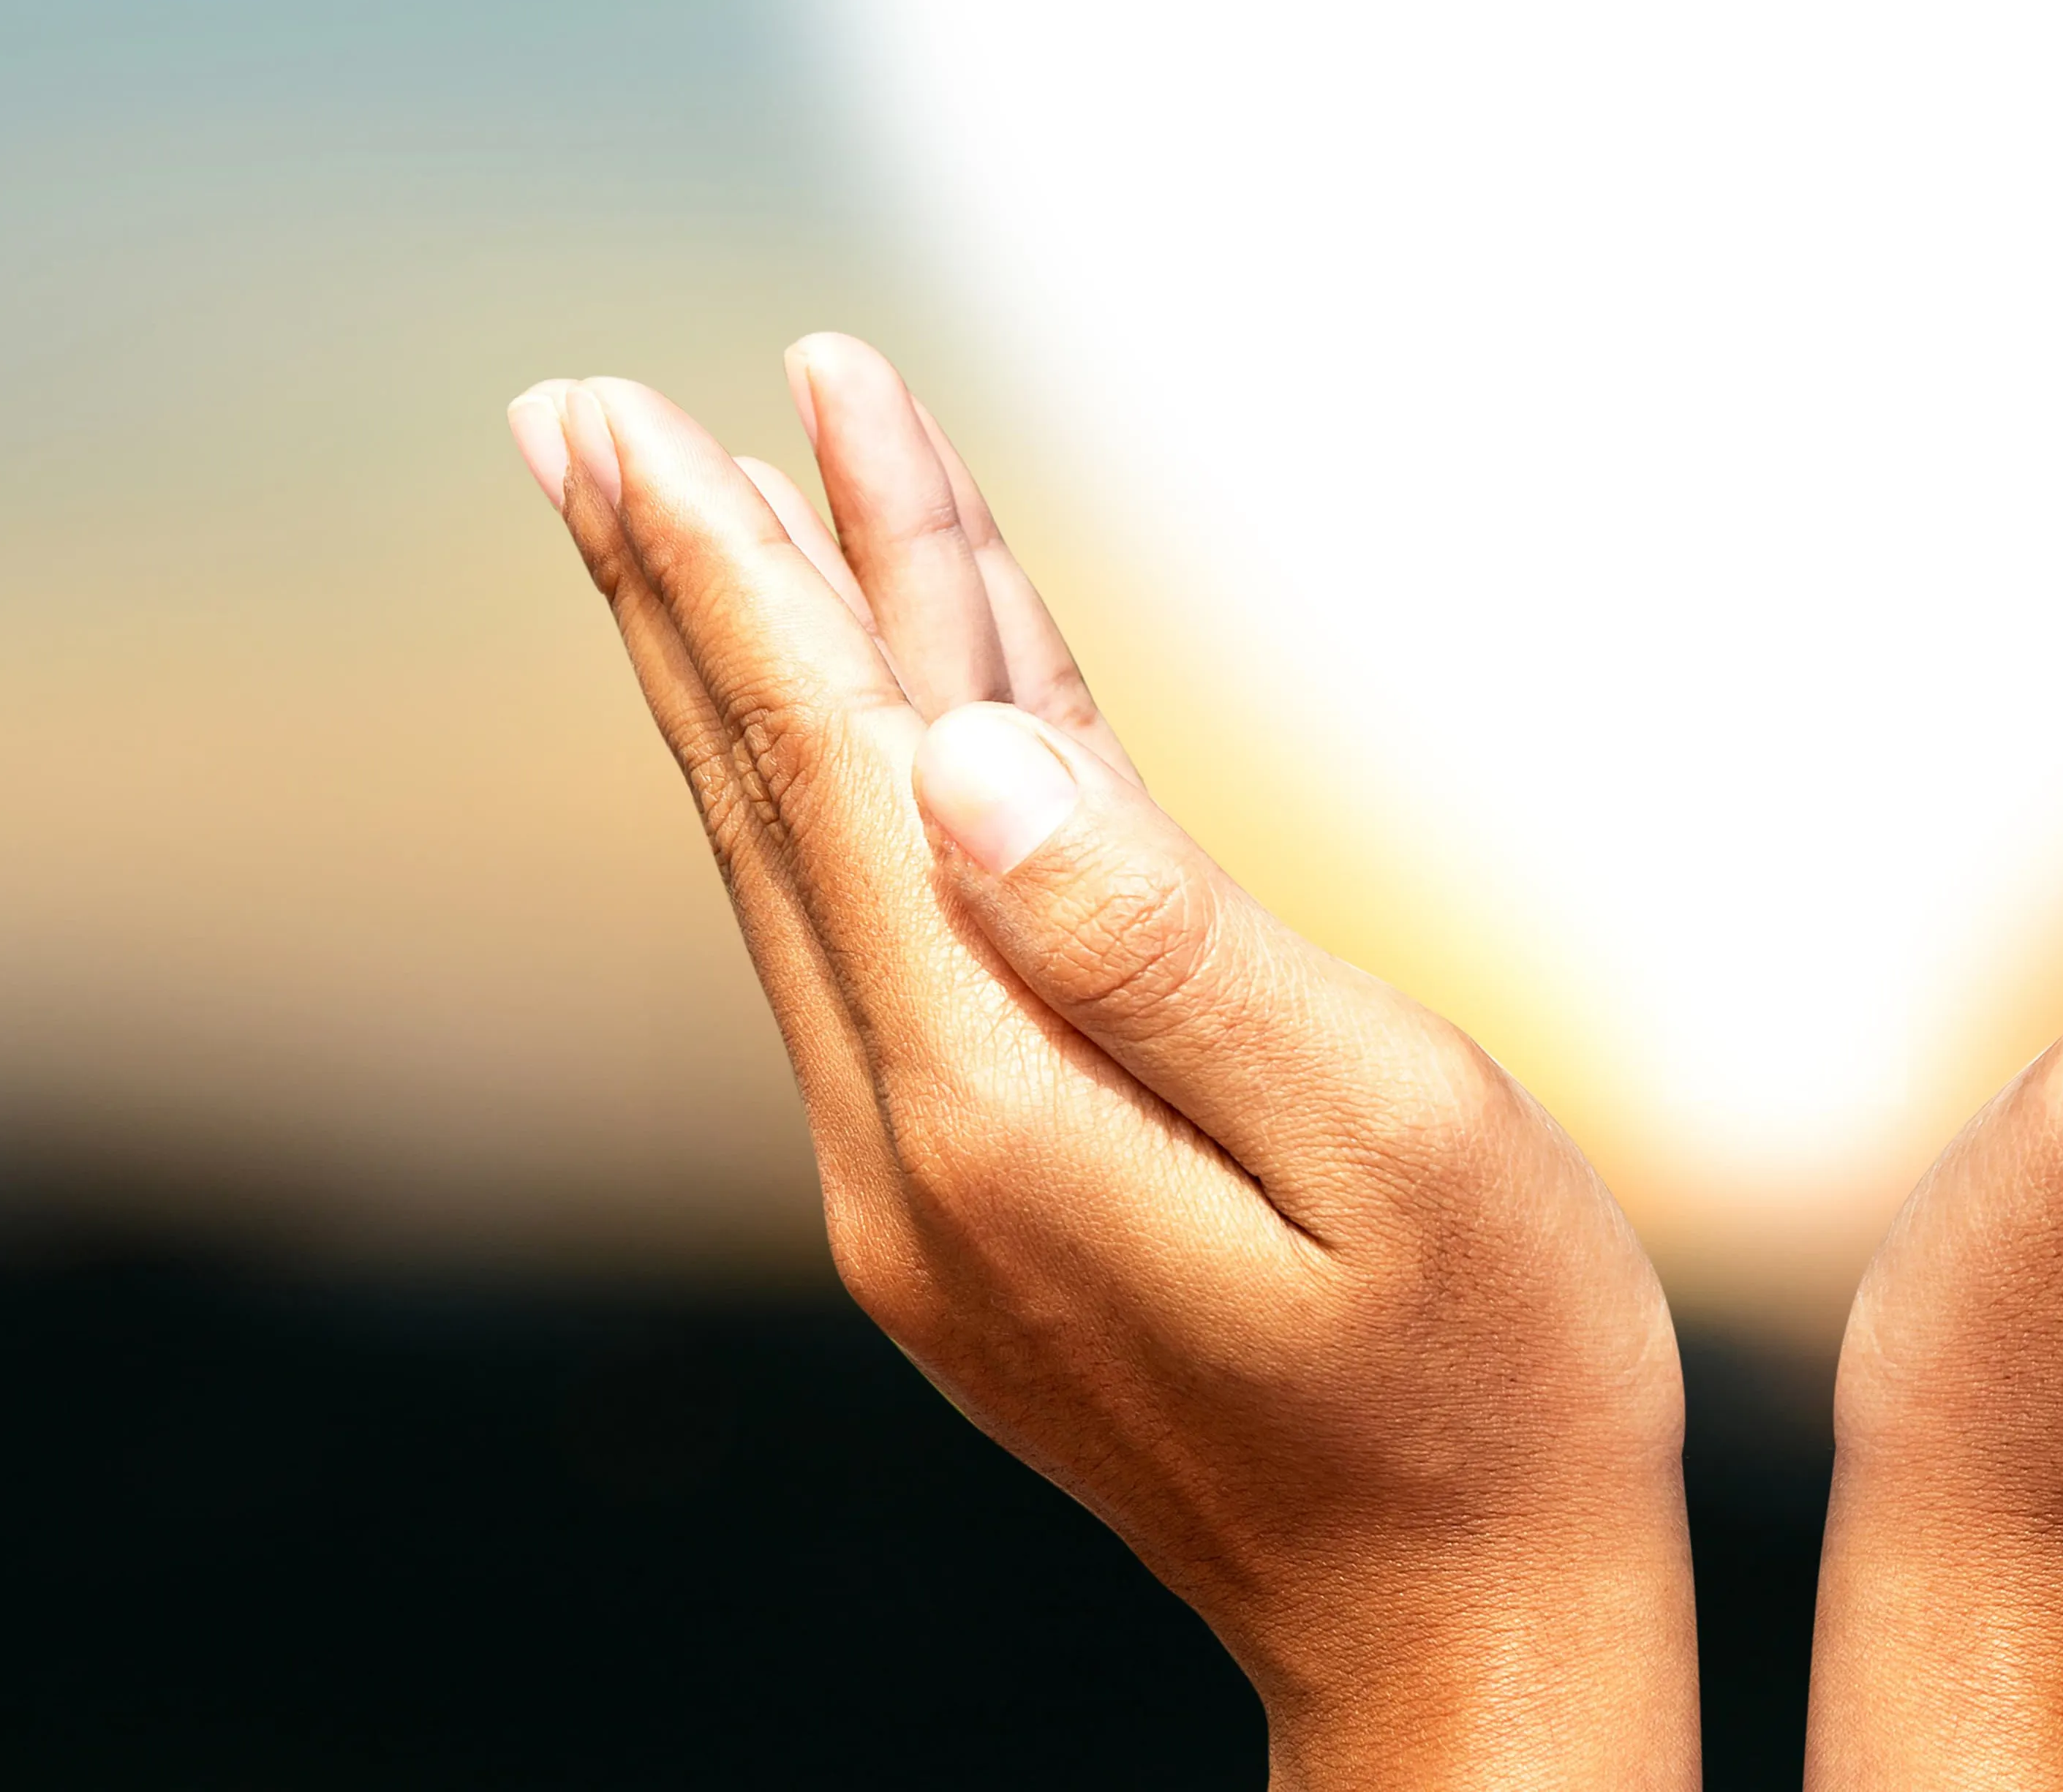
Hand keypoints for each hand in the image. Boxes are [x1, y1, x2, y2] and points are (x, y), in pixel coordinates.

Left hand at [510, 337, 1696, 1790]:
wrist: (1472, 1647)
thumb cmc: (1491, 1387)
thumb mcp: (1385, 1138)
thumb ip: (1165, 942)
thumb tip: (960, 760)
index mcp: (998, 1115)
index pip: (831, 782)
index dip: (747, 581)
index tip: (644, 417)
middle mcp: (917, 1148)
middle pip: (777, 804)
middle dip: (686, 592)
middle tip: (572, 416)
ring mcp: (938, 1187)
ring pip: (827, 860)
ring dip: (770, 670)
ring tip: (702, 497)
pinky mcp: (992, 1204)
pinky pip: (912, 935)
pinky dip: (884, 786)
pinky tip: (900, 695)